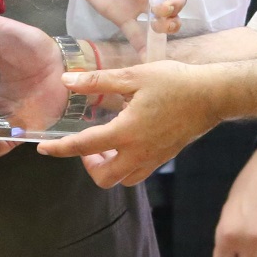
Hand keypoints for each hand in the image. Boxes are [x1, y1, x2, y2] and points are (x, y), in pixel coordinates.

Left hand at [35, 60, 223, 185]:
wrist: (212, 95)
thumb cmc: (175, 82)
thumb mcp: (133, 76)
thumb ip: (97, 81)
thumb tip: (67, 81)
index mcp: (126, 132)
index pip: (83, 147)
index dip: (60, 149)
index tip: (43, 148)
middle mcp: (138, 152)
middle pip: (103, 178)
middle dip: (88, 166)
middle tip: (88, 144)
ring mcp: (153, 158)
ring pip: (122, 180)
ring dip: (108, 168)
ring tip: (107, 144)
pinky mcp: (164, 157)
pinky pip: (138, 173)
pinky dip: (126, 166)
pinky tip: (128, 143)